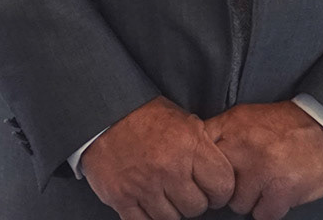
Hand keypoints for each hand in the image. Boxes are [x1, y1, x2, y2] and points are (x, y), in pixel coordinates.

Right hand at [81, 96, 233, 219]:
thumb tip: (219, 171)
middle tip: (182, 189)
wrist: (100, 112)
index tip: (211, 190)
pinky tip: (146, 201)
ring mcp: (143, 184)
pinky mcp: (121, 196)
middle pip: (197, 207)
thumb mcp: (181, 119)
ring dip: (169, 209)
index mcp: (189, 145)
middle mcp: (168, 167)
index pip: (222, 186)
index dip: (219, 192)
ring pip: (172, 218)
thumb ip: (202, 146)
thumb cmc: (143, 115)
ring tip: (162, 192)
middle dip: (192, 200)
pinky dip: (147, 216)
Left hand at [203, 102, 322, 219]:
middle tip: (246, 181)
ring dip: (251, 200)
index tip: (209, 175)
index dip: (202, 170)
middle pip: (216, 185)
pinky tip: (278, 194)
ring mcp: (261, 170)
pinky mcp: (282, 191)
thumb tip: (193, 152)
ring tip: (266, 184)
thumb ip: (219, 134)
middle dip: (228, 188)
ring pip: (238, 204)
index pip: (197, 155)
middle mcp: (241, 147)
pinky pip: (262, 215)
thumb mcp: (244, 117)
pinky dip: (271, 209)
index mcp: (229, 127)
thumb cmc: (283, 126)